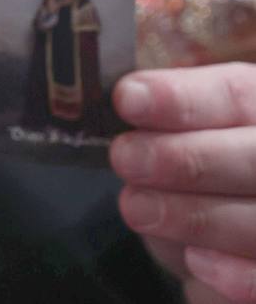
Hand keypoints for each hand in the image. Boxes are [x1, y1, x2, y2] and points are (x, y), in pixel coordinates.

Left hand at [112, 65, 255, 301]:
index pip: (234, 94)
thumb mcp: (185, 136)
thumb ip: (168, 121)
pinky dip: (233, 273)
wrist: (222, 240)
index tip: (129, 99)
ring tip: (137, 207)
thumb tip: (130, 104)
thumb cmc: (199, 170)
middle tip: (125, 158)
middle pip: (252, 157)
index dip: (182, 97)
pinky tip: (194, 260)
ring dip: (193, 215)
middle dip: (185, 158)